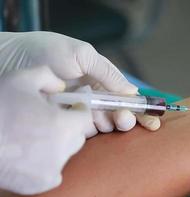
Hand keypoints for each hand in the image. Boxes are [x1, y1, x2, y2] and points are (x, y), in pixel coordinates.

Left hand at [0, 31, 159, 134]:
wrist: (9, 60)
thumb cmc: (44, 50)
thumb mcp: (82, 54)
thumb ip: (108, 73)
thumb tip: (132, 91)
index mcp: (101, 80)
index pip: (127, 97)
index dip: (142, 110)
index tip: (153, 121)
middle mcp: (93, 97)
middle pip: (119, 114)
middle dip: (127, 119)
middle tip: (124, 119)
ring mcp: (80, 110)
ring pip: (105, 124)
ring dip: (112, 124)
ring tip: (108, 119)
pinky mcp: (65, 121)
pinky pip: (85, 130)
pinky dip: (93, 130)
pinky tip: (92, 124)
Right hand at [0, 66, 93, 194]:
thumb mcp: (21, 79)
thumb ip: (48, 76)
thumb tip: (61, 86)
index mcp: (63, 125)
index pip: (85, 118)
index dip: (77, 110)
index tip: (68, 108)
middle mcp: (62, 150)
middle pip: (78, 136)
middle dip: (68, 127)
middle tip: (47, 121)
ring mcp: (52, 169)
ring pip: (66, 153)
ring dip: (57, 145)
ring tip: (34, 137)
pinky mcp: (41, 183)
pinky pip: (54, 171)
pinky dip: (47, 163)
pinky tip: (30, 154)